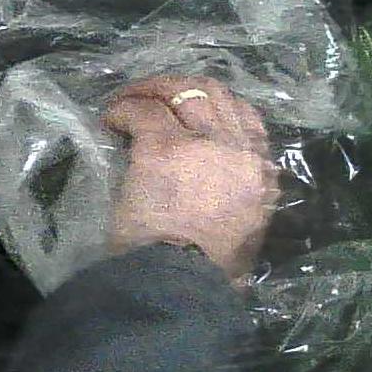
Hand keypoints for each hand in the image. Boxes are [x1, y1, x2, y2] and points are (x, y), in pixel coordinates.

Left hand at [103, 75, 276, 279]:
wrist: (183, 283)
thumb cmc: (208, 273)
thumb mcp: (243, 232)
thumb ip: (237, 200)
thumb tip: (213, 190)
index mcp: (262, 176)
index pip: (248, 121)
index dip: (215, 108)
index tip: (187, 113)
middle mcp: (240, 152)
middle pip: (215, 94)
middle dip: (182, 88)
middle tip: (153, 95)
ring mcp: (202, 145)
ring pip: (181, 92)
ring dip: (151, 90)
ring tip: (127, 100)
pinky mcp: (162, 147)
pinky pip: (142, 111)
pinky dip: (123, 109)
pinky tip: (109, 120)